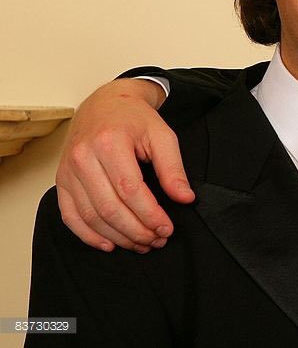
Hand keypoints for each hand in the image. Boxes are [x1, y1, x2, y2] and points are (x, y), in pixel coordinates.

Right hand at [56, 78, 194, 251]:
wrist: (106, 103)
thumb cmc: (135, 119)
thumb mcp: (162, 135)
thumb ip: (173, 168)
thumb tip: (185, 198)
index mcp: (110, 143)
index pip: (130, 190)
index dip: (150, 215)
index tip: (167, 228)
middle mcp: (83, 157)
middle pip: (109, 208)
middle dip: (136, 231)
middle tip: (156, 240)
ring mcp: (68, 170)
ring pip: (90, 216)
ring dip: (117, 237)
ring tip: (140, 244)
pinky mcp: (61, 180)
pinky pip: (70, 215)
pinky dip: (88, 235)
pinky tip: (109, 244)